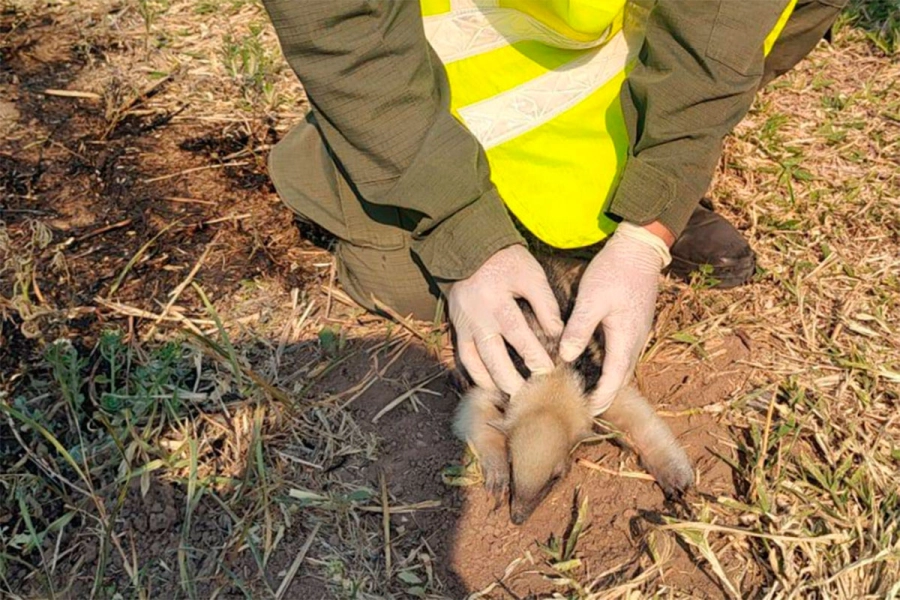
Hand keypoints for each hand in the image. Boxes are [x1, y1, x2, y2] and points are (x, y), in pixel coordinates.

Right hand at [447, 245, 563, 395]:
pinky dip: (476, 373)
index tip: (549, 371)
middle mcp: (477, 317)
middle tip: (528, 396)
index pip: (518, 335)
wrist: (469, 249)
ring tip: (510, 396)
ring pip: (476, 362)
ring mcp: (464, 324)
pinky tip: (490, 384)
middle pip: (494, 357)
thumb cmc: (505, 261)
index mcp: (497, 301)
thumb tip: (558, 334)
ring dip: (493, 381)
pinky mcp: (457, 327)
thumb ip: (545, 303)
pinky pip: (464, 357)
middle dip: (512, 379)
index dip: (534, 356)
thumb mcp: (530, 274)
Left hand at [558, 222, 671, 413]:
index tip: (585, 411)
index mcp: (626, 339)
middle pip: (621, 378)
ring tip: (587, 392)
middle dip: (605, 396)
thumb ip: (578, 330)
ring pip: (623, 366)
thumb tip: (565, 357)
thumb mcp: (591, 300)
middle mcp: (636, 341)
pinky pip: (623, 353)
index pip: (615, 380)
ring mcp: (637, 333)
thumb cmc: (615, 271)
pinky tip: (594, 364)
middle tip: (583, 408)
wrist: (639, 248)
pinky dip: (611, 366)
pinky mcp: (634, 324)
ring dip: (609, 382)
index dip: (601, 398)